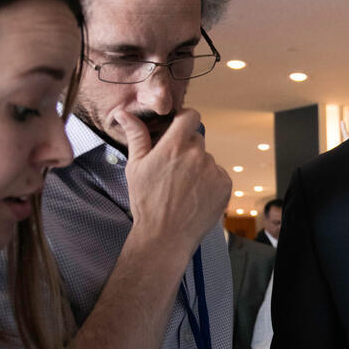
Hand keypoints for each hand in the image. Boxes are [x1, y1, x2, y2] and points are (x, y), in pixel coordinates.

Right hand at [117, 108, 230, 257]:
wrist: (166, 235)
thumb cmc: (146, 202)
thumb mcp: (136, 166)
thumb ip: (136, 136)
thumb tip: (123, 113)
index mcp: (174, 146)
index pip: (190, 116)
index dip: (184, 119)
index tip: (178, 128)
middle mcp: (197, 155)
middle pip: (196, 140)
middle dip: (186, 149)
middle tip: (173, 170)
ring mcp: (213, 170)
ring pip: (206, 160)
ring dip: (198, 167)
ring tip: (182, 188)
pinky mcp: (224, 185)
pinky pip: (217, 175)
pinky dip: (209, 182)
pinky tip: (195, 196)